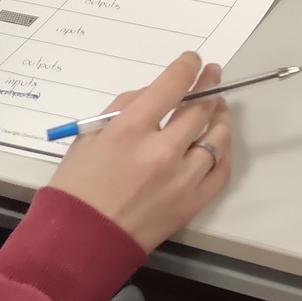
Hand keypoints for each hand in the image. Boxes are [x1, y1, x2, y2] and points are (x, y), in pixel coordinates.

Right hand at [47, 53, 233, 251]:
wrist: (82, 238)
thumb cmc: (79, 184)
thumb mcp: (90, 134)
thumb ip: (125, 108)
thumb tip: (156, 94)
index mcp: (131, 129)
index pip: (171, 85)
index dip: (187, 68)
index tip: (193, 62)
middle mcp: (162, 150)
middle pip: (199, 108)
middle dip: (209, 86)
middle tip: (212, 76)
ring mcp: (182, 178)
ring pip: (217, 137)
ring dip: (220, 116)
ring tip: (218, 108)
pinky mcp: (193, 202)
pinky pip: (221, 170)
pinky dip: (223, 151)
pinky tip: (218, 141)